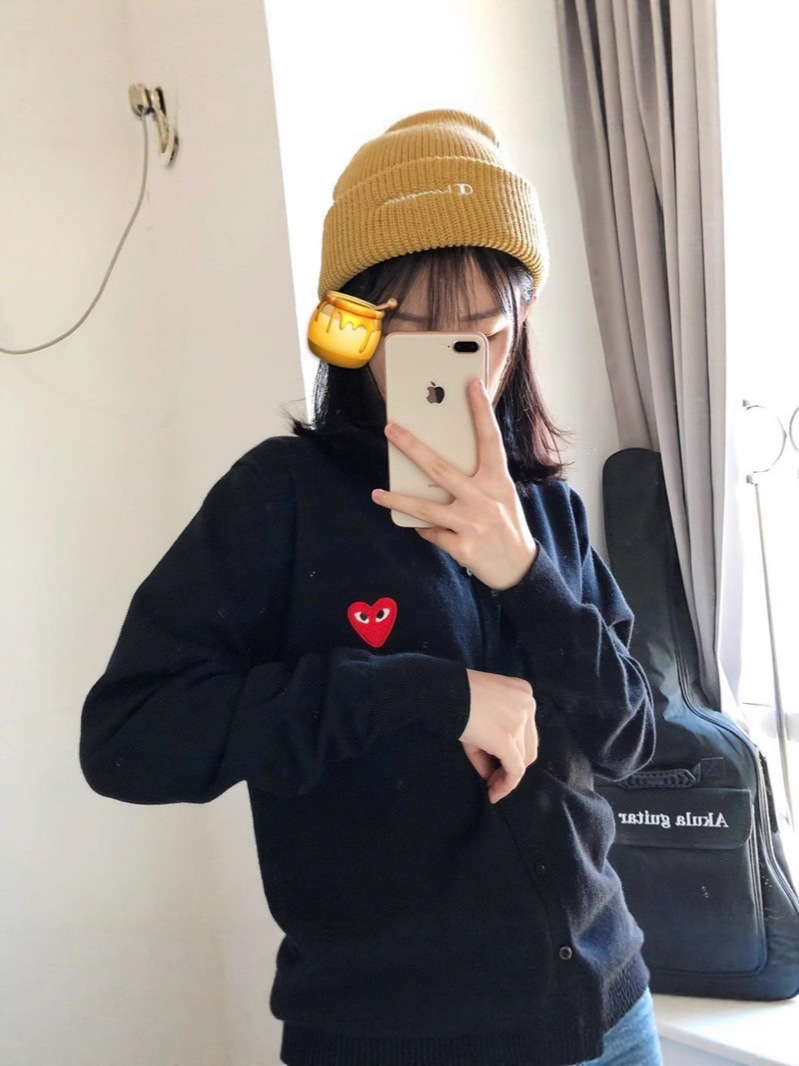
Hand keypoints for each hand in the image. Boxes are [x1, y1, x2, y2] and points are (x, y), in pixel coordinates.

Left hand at [371, 379, 537, 589]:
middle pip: (440, 469)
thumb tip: (436, 466)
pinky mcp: (463, 547)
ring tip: (377, 494)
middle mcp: (485, 499)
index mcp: (498, 480)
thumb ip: (477, 478)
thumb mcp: (501, 495)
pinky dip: (423, 529)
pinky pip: (432, 533)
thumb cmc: (506, 524)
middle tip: (390, 429)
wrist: (520, 569)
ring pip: (425, 508)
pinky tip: (417, 526)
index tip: (472, 384)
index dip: (481, 411)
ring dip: (398, 500)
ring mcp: (472, 524)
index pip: (490, 439)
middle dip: (412, 447)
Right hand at [461, 668, 537, 802]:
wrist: (445, 692)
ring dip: (506, 775)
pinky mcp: (508, 740)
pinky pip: (515, 770)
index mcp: (523, 693)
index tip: (498, 763)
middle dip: (513, 763)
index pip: (527, 729)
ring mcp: (521, 722)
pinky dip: (506, 785)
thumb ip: (487, 742)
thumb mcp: (478, 714)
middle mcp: (528, 705)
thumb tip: (488, 774)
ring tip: (490, 784)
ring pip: (522, 759)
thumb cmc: (457, 698)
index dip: (515, 749)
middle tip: (494, 777)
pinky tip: (494, 793)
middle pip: (529, 744)